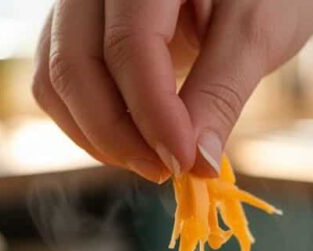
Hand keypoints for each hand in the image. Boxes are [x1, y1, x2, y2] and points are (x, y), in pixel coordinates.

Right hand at [30, 0, 312, 181]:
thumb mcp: (257, 34)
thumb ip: (221, 92)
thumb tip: (194, 163)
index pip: (130, 43)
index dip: (152, 112)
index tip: (185, 163)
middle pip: (74, 64)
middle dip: (117, 132)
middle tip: (168, 172)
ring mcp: (77, 5)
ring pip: (55, 80)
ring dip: (98, 136)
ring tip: (155, 162)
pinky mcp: (73, 32)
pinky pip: (58, 84)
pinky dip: (89, 125)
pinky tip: (135, 145)